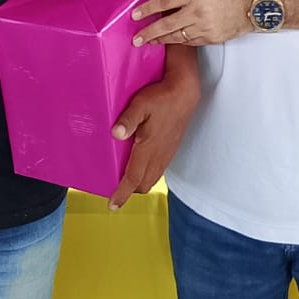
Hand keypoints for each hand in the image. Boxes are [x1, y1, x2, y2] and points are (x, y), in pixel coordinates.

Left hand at [106, 70, 200, 210]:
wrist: (186, 92)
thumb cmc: (161, 97)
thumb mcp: (140, 104)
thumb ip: (128, 120)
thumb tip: (116, 134)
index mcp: (150, 147)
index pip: (134, 177)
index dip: (122, 193)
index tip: (112, 205)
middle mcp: (159, 154)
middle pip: (144, 184)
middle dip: (130, 192)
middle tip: (115, 191)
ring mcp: (167, 152)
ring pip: (153, 178)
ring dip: (139, 184)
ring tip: (126, 182)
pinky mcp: (171, 148)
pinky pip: (159, 170)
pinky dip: (148, 175)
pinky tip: (141, 166)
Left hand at [130, 0, 252, 46]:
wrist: (254, 4)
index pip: (164, 1)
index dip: (147, 9)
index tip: (135, 15)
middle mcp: (198, 10)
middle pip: (167, 23)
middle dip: (149, 32)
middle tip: (136, 38)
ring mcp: (205, 26)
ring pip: (177, 36)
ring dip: (161, 40)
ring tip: (149, 42)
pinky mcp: (212, 38)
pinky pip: (190, 42)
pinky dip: (179, 42)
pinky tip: (170, 42)